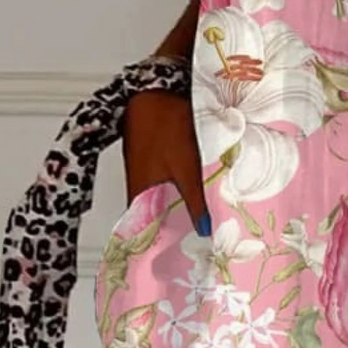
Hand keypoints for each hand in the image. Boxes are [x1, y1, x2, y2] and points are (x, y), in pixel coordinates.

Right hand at [122, 89, 208, 234]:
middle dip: (179, 230)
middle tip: (204, 244)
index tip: (183, 261)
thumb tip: (204, 231)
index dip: (164, 247)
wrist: (158, 86)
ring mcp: (146, 170)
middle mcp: (139, 185)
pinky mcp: (156, 157)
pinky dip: (184, 190)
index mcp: (140, 194)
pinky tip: (203, 192)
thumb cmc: (168, 124)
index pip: (147, 233)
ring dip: (183, 209)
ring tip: (209, 224)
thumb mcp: (186, 166)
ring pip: (165, 199)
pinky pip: (170, 182)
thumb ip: (194, 199)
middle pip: (159, 217)